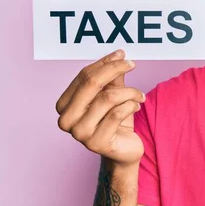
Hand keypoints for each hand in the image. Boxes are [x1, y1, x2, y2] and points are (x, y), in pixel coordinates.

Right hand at [56, 50, 145, 166]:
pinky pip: (117, 114)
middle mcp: (66, 119)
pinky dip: (131, 106)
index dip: (104, 63)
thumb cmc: (116, 120)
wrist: (123, 150)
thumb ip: (112, 77)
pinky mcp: (96, 143)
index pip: (84, 76)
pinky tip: (137, 106)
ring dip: (130, 92)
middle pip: (91, 84)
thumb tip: (118, 56)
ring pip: (108, 98)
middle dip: (114, 69)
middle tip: (132, 64)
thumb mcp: (113, 94)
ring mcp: (79, 133)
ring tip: (140, 95)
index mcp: (64, 105)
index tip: (122, 54)